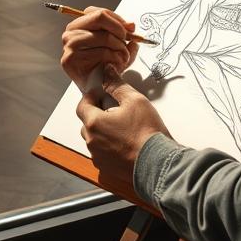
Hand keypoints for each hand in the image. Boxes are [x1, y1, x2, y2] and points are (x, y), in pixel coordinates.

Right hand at [61, 7, 138, 90]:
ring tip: (124, 56)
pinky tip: (117, 64)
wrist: (96, 90)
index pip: (99, 12)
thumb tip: (130, 25)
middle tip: (127, 40)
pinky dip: (115, 57)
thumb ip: (123, 33)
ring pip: (103, 36)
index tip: (129, 29)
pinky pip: (101, 52)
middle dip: (119, 29)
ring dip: (120, 46)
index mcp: (79, 25)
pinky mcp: (71, 59)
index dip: (117, 19)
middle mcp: (70, 32)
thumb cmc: (105, 66)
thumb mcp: (117, 45)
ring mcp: (69, 45)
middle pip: (99, 18)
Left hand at [76, 65, 170, 180]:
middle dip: (97, 114)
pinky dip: (108, 146)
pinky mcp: (107, 168)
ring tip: (122, 126)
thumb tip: (107, 71)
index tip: (102, 94)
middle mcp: (92, 141)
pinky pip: (101, 152)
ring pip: (94, 138)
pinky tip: (124, 142)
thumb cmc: (146, 132)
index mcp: (94, 123)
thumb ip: (116, 84)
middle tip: (115, 109)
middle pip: (87, 122)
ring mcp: (98, 157)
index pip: (82, 105)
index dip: (91, 97)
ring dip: (102, 131)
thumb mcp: (134, 100)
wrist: (158, 163)